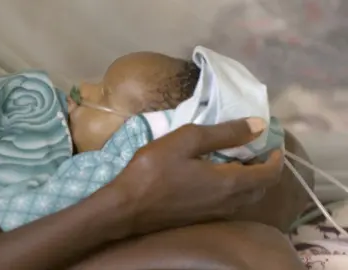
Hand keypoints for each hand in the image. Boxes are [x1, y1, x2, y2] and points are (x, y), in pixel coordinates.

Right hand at [110, 118, 283, 234]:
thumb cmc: (155, 169)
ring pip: (246, 197)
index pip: (270, 173)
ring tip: (236, 158)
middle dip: (265, 167)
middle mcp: (229, 202)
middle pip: (261, 187)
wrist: (127, 207)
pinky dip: (234, 187)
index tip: (271, 141)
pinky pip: (230, 202)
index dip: (277, 156)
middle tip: (254, 147)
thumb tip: (259, 125)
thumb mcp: (187, 140)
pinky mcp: (202, 218)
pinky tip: (216, 175)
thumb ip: (225, 132)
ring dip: (249, 178)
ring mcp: (215, 213)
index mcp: (230, 182)